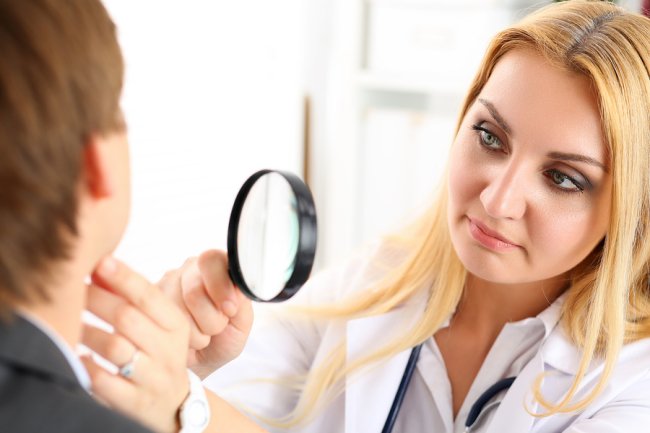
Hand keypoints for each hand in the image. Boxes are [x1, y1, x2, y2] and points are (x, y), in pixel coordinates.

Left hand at [81, 257, 189, 432]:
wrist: (172, 405)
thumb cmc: (156, 354)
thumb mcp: (158, 326)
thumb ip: (133, 298)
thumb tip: (100, 264)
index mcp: (177, 327)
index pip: (149, 296)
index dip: (124, 277)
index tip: (100, 262)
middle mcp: (169, 352)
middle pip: (128, 317)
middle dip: (96, 299)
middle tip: (73, 289)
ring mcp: (153, 379)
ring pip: (115, 348)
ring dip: (86, 331)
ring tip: (68, 321)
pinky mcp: (135, 402)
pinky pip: (104, 381)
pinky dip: (86, 365)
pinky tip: (76, 356)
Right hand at [158, 249, 252, 378]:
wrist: (201, 363)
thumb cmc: (224, 338)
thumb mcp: (241, 322)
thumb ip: (241, 300)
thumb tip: (233, 287)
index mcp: (215, 266)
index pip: (211, 260)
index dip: (221, 287)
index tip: (230, 310)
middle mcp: (187, 270)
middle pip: (194, 291)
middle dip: (211, 320)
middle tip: (216, 329)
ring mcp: (163, 286)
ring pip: (176, 311)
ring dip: (195, 333)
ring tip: (200, 334)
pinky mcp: (144, 305)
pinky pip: (159, 323)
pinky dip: (177, 339)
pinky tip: (182, 338)